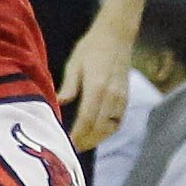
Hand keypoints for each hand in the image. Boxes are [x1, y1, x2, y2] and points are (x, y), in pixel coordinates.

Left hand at [59, 12, 134, 151]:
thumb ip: (69, 86)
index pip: (87, 119)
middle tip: (73, 149)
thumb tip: (59, 104)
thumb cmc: (91, 48)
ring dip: (98, 138)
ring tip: (84, 144)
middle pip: (100, 127)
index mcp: (97, 87)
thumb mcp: (74, 64)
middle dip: (86, 141)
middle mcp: (112, 95)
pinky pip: (119, 121)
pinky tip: (98, 133)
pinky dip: (108, 131)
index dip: (78, 135)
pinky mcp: (126, 97)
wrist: (116, 36)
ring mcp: (121, 97)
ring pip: (111, 127)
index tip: (68, 144)